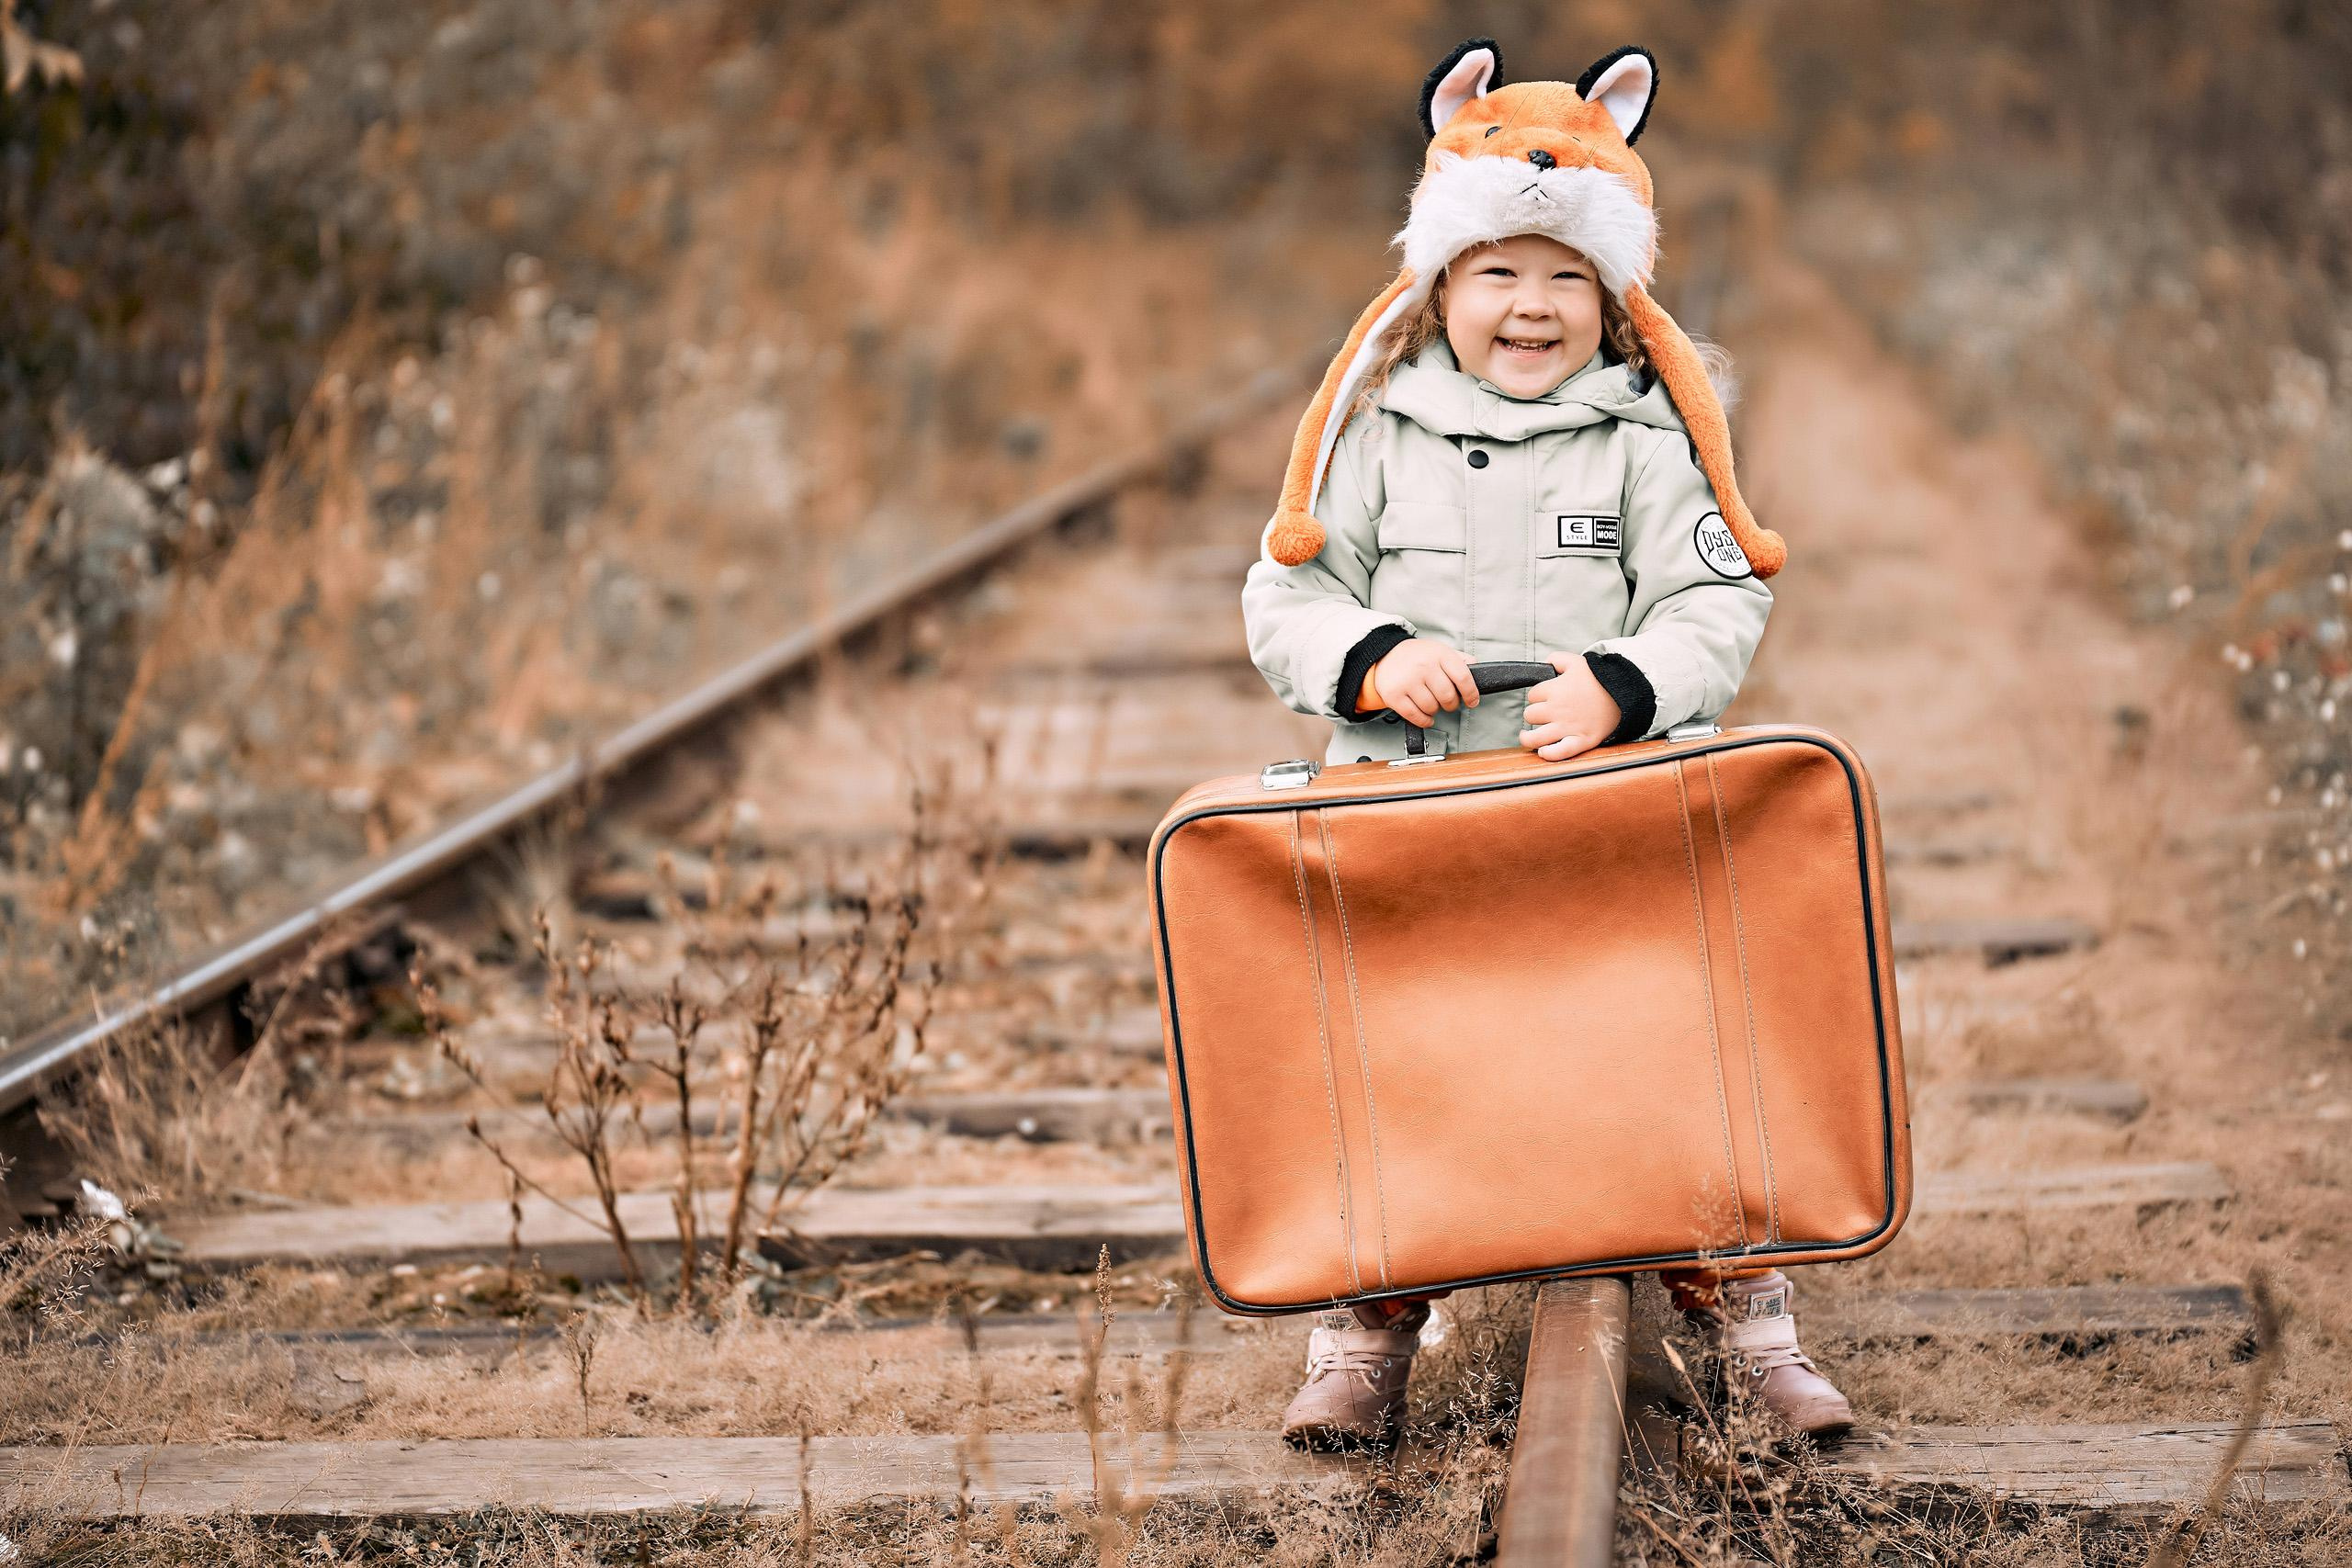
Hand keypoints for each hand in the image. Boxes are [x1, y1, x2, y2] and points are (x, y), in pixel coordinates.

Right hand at [1364, 637, 1479, 726]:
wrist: (1385, 654)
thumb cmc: (1417, 656)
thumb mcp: (1439, 650)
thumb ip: (1460, 659)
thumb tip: (1477, 668)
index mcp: (1439, 654)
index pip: (1463, 677)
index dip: (1471, 693)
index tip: (1472, 701)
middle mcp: (1424, 666)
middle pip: (1448, 696)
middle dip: (1451, 704)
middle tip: (1447, 702)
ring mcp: (1408, 681)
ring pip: (1432, 708)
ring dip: (1435, 711)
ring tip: (1431, 703)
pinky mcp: (1394, 695)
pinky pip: (1415, 716)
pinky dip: (1424, 721)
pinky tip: (1425, 716)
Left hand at [1519, 652, 1620, 760]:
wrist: (1624, 693)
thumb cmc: (1600, 679)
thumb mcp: (1577, 661)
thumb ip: (1556, 659)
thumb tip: (1545, 664)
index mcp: (1555, 690)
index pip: (1532, 695)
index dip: (1537, 696)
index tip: (1545, 698)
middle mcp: (1558, 710)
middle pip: (1530, 715)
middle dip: (1534, 714)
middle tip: (1543, 714)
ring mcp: (1568, 727)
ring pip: (1535, 737)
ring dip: (1528, 738)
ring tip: (1527, 736)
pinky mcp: (1581, 741)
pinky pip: (1559, 752)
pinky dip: (1548, 754)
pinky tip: (1543, 751)